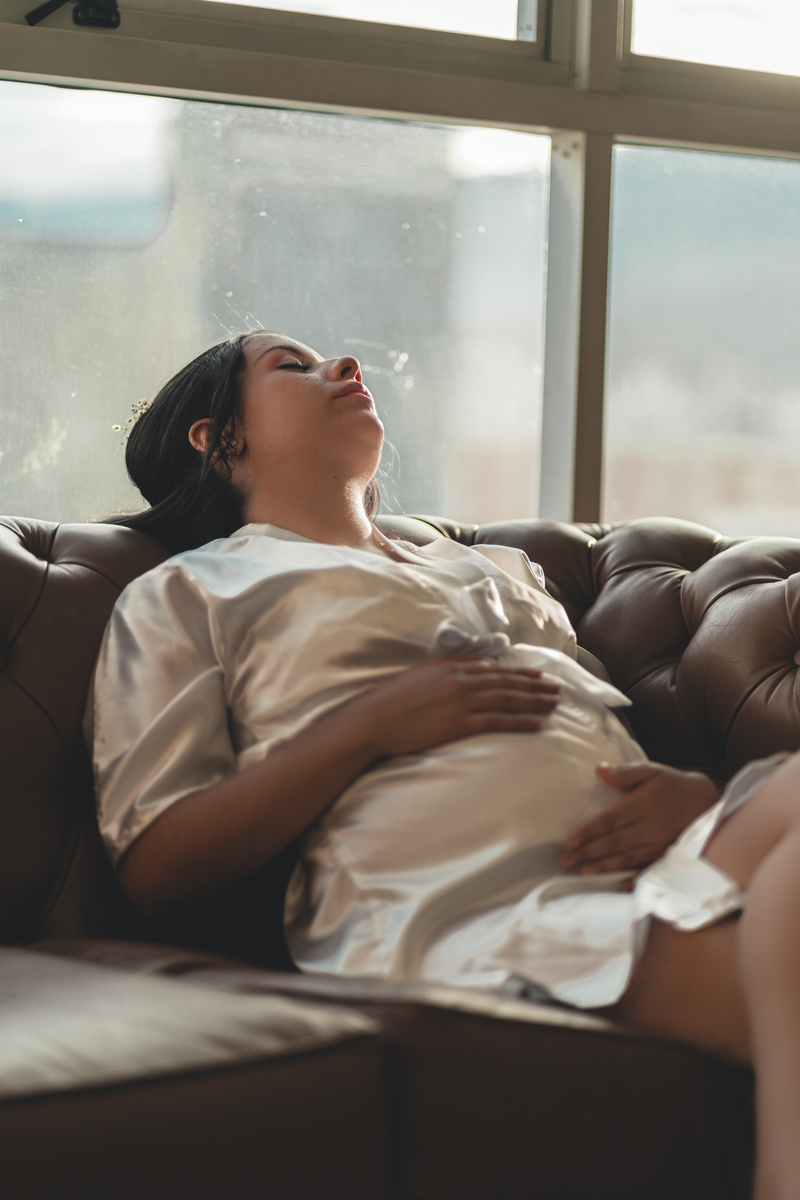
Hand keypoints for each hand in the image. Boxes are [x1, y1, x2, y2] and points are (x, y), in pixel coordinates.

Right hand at [358, 655, 559, 758]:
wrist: (374, 718)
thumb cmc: (393, 700)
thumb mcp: (423, 674)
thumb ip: (451, 668)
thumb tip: (476, 662)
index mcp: (453, 667)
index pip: (495, 669)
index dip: (520, 673)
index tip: (538, 675)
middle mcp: (462, 680)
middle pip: (507, 682)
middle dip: (535, 686)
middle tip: (557, 689)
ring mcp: (463, 701)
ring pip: (508, 699)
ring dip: (534, 701)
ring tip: (553, 704)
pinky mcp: (460, 723)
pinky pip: (498, 721)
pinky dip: (520, 721)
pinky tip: (536, 723)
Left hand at [560, 761, 718, 874]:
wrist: (708, 801)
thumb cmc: (674, 785)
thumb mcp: (652, 771)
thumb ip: (626, 773)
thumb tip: (599, 770)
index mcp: (643, 804)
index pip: (610, 819)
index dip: (590, 831)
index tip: (570, 841)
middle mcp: (651, 826)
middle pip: (615, 842)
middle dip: (588, 853)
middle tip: (566, 862)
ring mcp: (660, 843)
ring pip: (628, 858)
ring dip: (604, 866)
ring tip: (582, 872)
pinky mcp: (669, 855)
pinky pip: (650, 869)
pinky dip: (636, 880)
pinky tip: (620, 887)